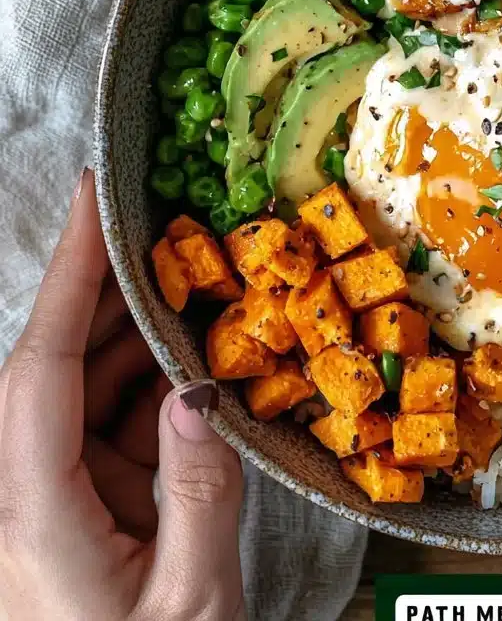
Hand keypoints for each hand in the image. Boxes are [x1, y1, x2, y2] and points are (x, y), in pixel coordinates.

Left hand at [0, 170, 245, 620]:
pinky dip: (150, 382)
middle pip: (52, 363)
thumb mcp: (192, 603)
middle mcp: (21, 498)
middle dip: (104, 285)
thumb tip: (200, 390)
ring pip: (80, 387)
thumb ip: (199, 494)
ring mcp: (46, 500)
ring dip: (133, 332)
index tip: (93, 202)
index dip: (67, 275)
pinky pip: (107, 421)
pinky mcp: (76, 506)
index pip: (38, 369)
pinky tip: (192, 359)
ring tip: (190, 284)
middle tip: (161, 226)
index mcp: (31, 518)